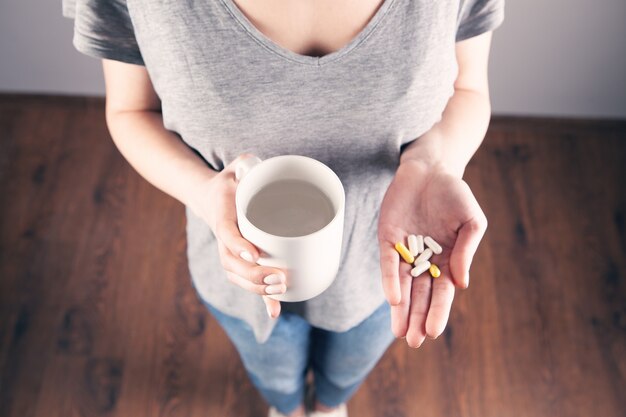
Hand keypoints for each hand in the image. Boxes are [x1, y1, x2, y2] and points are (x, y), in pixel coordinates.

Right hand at [188, 153, 284, 318]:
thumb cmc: (230, 185)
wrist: (211, 199)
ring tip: (281, 288)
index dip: (238, 245)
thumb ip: (246, 163)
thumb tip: (254, 160)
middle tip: (279, 277)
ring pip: (238, 278)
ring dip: (258, 288)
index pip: (226, 233)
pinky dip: (261, 299)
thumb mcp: (235, 169)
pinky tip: (275, 312)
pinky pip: (248, 284)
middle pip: (232, 264)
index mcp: (221, 215)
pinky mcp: (240, 263)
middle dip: (255, 275)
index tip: (254, 253)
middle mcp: (222, 239)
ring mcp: (229, 254)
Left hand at [378, 159, 486, 347]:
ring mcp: (405, 251)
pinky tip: (393, 299)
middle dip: (417, 318)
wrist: (430, 169)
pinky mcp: (388, 239)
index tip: (434, 332)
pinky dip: (390, 281)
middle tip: (414, 342)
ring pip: (402, 286)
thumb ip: (467, 250)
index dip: (438, 312)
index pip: (442, 292)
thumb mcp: (472, 221)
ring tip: (401, 332)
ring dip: (401, 309)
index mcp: (447, 260)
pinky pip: (389, 264)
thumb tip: (461, 284)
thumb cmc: (454, 194)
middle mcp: (424, 260)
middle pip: (420, 295)